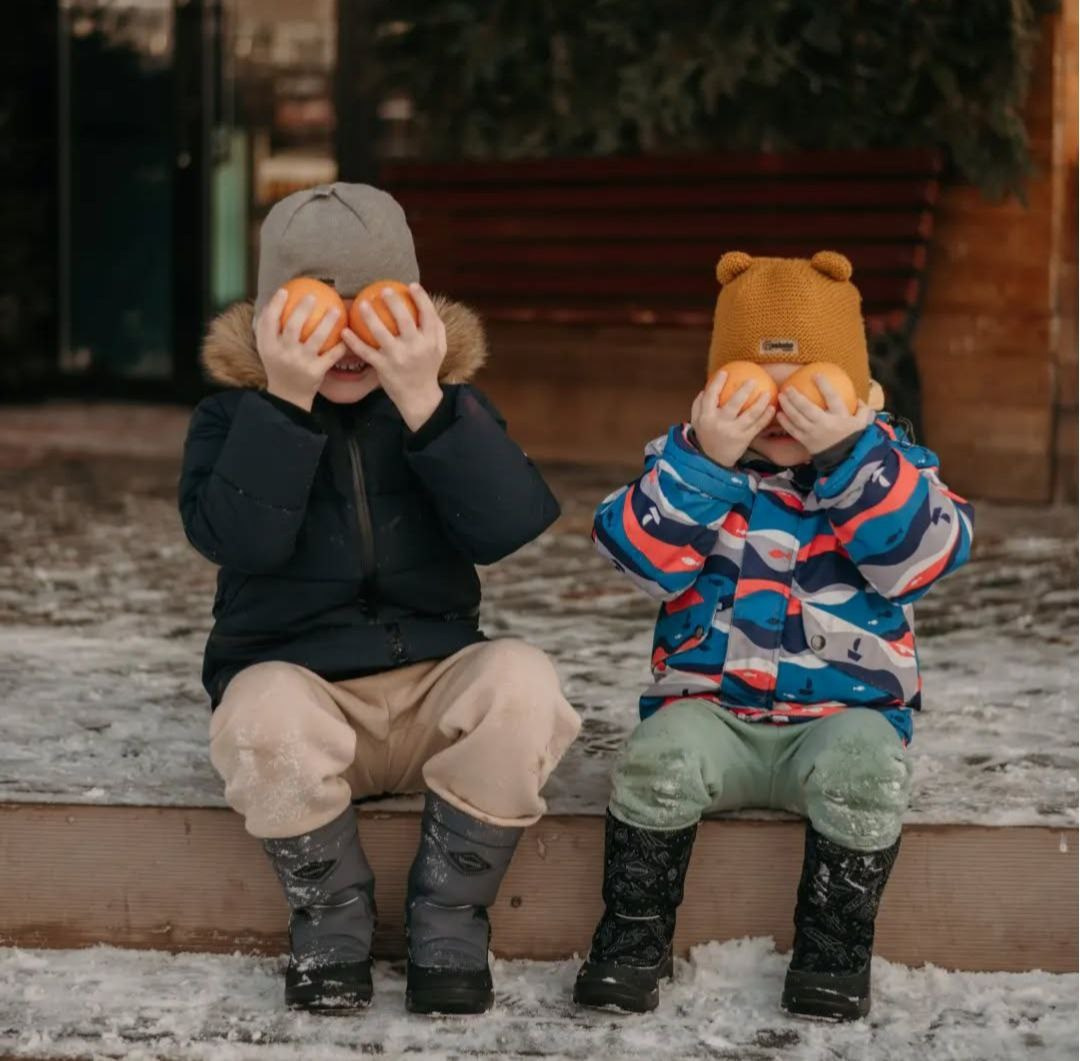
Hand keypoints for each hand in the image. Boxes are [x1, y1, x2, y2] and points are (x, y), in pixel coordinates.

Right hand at [256, 289, 343, 410]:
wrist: (288, 396)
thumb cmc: (278, 366)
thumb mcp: (268, 349)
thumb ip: (269, 328)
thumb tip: (274, 300)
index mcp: (268, 346)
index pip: (269, 321)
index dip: (275, 305)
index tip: (285, 291)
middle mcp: (284, 353)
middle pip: (293, 327)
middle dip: (303, 309)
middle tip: (314, 295)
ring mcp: (301, 363)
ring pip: (316, 339)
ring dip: (328, 323)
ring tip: (336, 310)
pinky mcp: (316, 372)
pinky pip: (331, 356)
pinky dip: (340, 346)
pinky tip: (348, 335)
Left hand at [342, 283, 446, 430]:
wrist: (419, 396)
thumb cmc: (427, 367)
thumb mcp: (439, 349)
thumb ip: (435, 327)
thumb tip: (426, 303)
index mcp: (430, 341)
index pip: (428, 315)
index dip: (421, 298)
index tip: (411, 286)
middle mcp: (415, 347)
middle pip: (404, 320)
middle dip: (393, 303)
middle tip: (383, 291)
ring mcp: (398, 357)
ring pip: (381, 334)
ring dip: (369, 317)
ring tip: (360, 304)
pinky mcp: (383, 367)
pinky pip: (366, 352)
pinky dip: (353, 342)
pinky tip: (344, 331)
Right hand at [691, 370, 775, 467]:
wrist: (713, 461)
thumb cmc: (707, 436)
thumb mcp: (697, 422)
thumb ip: (699, 405)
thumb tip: (706, 388)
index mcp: (706, 417)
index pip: (711, 396)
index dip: (717, 383)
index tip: (725, 372)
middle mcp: (720, 423)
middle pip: (733, 404)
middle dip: (744, 391)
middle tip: (753, 380)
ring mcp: (733, 432)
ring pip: (749, 415)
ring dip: (760, 403)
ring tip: (768, 393)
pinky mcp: (744, 440)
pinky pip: (757, 426)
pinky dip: (765, 417)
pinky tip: (772, 409)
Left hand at [776, 374, 875, 454]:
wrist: (845, 459)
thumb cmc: (852, 438)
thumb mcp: (862, 423)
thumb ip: (862, 409)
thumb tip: (859, 398)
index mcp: (840, 417)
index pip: (832, 398)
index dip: (824, 386)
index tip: (816, 375)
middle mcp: (824, 424)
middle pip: (807, 408)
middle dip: (796, 396)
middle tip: (788, 387)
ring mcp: (813, 434)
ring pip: (797, 419)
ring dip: (787, 407)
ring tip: (781, 396)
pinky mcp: (805, 441)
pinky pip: (792, 431)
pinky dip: (785, 422)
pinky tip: (779, 413)